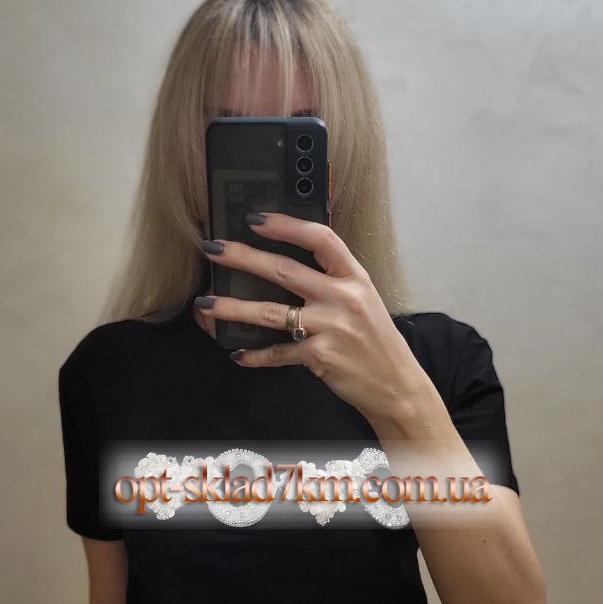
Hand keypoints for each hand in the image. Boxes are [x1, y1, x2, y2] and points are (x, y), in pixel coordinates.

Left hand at [197, 213, 432, 423]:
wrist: (397, 384)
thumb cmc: (377, 342)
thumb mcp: (364, 300)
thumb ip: (334, 281)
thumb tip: (290, 268)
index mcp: (355, 277)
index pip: (320, 238)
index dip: (286, 225)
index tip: (256, 218)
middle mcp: (343, 298)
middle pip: (285, 270)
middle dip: (243, 257)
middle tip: (214, 249)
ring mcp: (331, 327)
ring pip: (271, 312)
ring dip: (233, 307)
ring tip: (205, 304)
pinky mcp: (321, 356)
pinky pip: (279, 352)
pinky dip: (256, 354)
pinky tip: (239, 353)